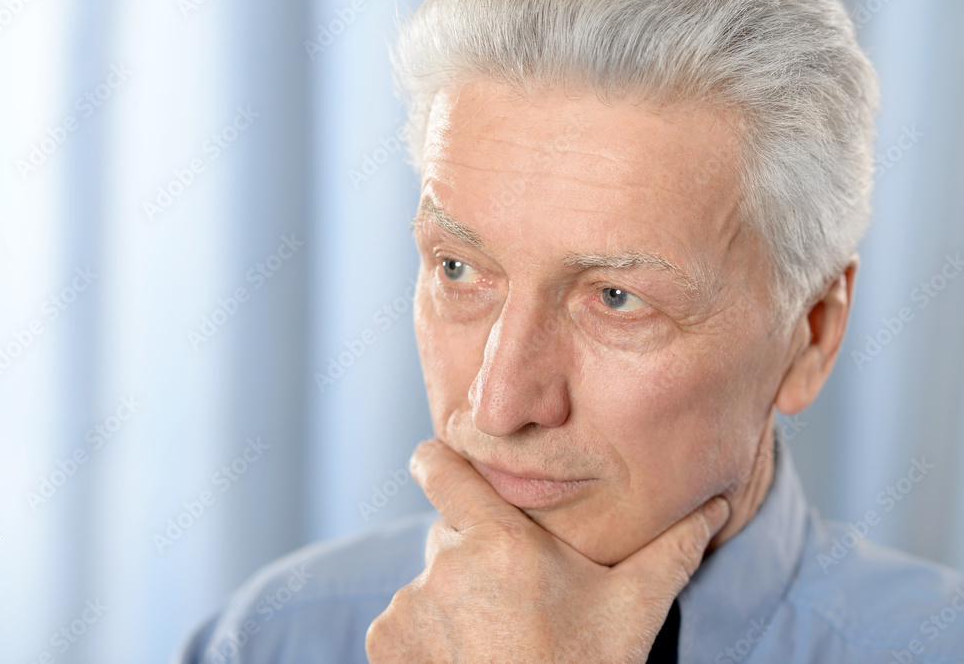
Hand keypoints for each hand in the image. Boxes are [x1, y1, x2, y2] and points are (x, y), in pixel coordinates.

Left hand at [365, 438, 730, 662]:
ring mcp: (409, 605)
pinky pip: (403, 618)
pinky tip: (468, 656)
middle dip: (475, 552)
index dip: (442, 458)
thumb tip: (716, 507)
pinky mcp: (386, 642)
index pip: (441, 467)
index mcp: (499, 542)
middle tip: (515, 593)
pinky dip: (426, 632)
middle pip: (450, 532)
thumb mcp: (633, 610)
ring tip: (496, 635)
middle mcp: (445, 566)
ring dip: (453, 596)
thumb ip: (671, 551)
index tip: (445, 459)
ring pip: (429, 580)